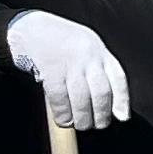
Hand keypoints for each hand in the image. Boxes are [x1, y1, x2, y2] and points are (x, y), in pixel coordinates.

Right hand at [5, 10, 129, 130]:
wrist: (30, 28)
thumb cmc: (61, 43)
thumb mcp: (87, 49)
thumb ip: (99, 69)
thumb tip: (111, 105)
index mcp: (100, 51)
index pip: (118, 78)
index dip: (121, 100)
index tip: (122, 117)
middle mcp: (89, 56)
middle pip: (101, 92)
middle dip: (102, 114)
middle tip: (98, 125)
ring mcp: (70, 63)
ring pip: (82, 98)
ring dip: (83, 118)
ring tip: (81, 125)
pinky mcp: (50, 70)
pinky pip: (60, 98)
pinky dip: (63, 113)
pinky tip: (63, 119)